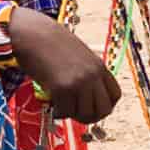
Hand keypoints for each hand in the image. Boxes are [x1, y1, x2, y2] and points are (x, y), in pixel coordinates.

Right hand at [9, 8, 121, 123]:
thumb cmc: (52, 45)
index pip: (115, 96)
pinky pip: (66, 112)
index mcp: (99, 66)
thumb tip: (88, 100)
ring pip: (85, 114)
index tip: (91, 106)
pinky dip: (59, 112)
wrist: (33, 33)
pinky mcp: (62, 88)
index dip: (104, 106)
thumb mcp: (80, 57)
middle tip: (76, 113)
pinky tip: (53, 105)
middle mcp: (92, 75)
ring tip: (62, 106)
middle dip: (91, 116)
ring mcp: (79, 82)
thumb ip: (87, 75)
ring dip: (73, 115)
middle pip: (104, 110)